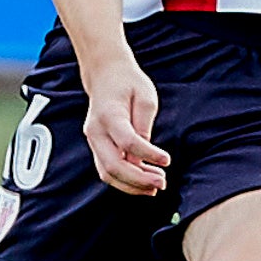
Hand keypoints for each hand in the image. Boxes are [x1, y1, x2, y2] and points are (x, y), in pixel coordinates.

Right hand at [81, 58, 168, 194]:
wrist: (105, 75)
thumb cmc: (129, 84)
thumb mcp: (145, 98)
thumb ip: (144, 127)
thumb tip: (145, 157)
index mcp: (109, 115)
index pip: (128, 142)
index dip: (149, 154)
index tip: (167, 161)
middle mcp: (96, 130)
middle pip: (113, 165)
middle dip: (139, 180)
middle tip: (162, 183)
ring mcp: (92, 140)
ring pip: (107, 173)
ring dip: (132, 185)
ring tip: (155, 186)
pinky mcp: (96, 147)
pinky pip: (107, 170)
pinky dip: (125, 180)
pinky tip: (144, 182)